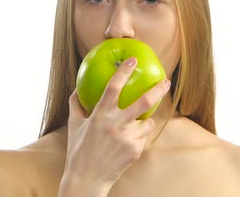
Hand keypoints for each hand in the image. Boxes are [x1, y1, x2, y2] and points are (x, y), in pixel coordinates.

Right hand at [60, 57, 170, 192]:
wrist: (86, 179)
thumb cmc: (78, 150)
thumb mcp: (74, 125)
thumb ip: (76, 104)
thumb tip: (78, 87)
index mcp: (99, 115)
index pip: (113, 87)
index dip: (124, 71)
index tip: (133, 60)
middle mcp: (115, 124)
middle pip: (144, 102)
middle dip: (158, 89)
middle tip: (166, 81)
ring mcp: (127, 138)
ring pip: (147, 122)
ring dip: (144, 121)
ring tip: (136, 126)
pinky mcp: (135, 150)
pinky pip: (143, 137)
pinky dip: (138, 136)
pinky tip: (128, 144)